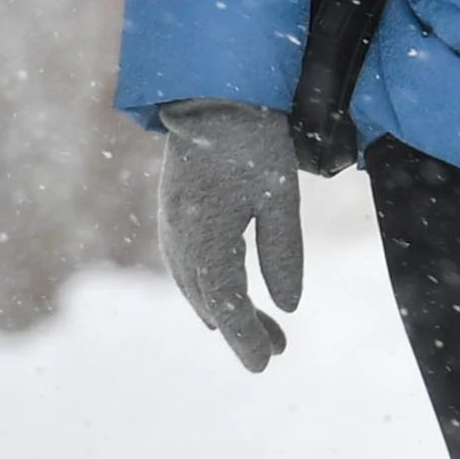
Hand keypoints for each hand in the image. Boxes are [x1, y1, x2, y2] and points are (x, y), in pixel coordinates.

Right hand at [158, 100, 303, 372]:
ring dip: (224, 312)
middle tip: (276, 352)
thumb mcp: (280, 198)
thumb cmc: (252, 143)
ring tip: (261, 330)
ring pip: (194, 286)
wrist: (211, 95)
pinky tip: (223, 294)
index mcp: (208, 239)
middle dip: (241, 330)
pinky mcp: (172, 214)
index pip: (226, 304)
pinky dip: (206, 289)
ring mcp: (171, 227)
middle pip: (209, 302)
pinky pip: (185, 267)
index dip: (245, 337)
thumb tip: (288, 307)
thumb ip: (283, 254)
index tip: (265, 363)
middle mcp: (181, 239)